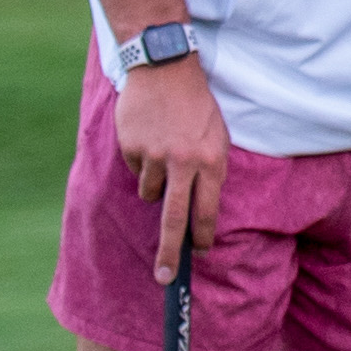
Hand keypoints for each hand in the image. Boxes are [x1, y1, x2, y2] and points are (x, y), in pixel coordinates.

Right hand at [117, 56, 228, 278]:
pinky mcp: (132, 149)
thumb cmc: (199, 107)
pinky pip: (136, 171)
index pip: (207, 210)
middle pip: (174, 219)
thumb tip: (198, 211)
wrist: (167, 71)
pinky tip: (150, 139)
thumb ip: (209, 171)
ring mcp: (155, 157)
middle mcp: (184, 163)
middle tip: (164, 279)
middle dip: (170, 252)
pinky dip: (142, 163)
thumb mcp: (219, 137)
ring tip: (165, 152)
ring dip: (156, 185)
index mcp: (212, 161)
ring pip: (150, 193)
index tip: (199, 255)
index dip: (203, 235)